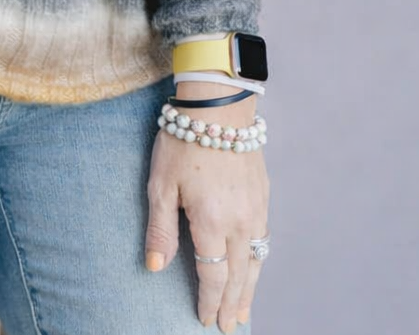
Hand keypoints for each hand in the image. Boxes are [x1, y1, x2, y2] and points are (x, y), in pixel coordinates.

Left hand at [144, 100, 269, 332]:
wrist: (218, 105)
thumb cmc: (182, 140)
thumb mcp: (160, 184)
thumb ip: (160, 229)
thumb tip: (155, 268)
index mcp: (212, 222)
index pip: (213, 276)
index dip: (209, 301)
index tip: (205, 320)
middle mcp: (240, 221)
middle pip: (238, 274)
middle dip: (232, 304)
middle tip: (229, 328)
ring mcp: (255, 208)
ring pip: (256, 260)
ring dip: (250, 288)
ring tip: (244, 310)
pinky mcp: (263, 194)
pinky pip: (263, 238)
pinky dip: (259, 260)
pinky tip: (254, 266)